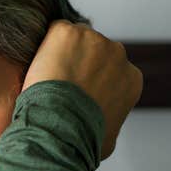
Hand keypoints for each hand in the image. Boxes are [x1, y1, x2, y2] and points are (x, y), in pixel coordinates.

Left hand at [21, 20, 142, 160]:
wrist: (59, 127)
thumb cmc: (81, 139)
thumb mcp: (108, 139)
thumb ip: (111, 123)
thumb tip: (105, 130)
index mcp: (131, 78)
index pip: (111, 70)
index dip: (92, 79)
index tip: (77, 91)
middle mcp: (118, 54)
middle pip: (95, 50)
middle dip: (80, 63)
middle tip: (59, 83)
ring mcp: (93, 39)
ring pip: (75, 39)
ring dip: (62, 53)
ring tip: (46, 77)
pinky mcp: (66, 32)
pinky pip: (54, 32)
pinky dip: (45, 44)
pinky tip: (39, 65)